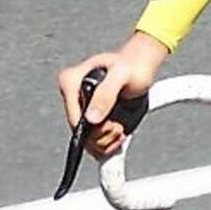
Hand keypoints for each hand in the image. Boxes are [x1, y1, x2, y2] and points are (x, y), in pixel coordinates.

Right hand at [57, 31, 168, 160]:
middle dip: (103, 135)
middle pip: (80, 134)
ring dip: (107, 140)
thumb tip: (91, 118)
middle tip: (117, 124)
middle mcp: (71, 96)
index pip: (74, 120)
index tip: (112, 123)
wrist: (140, 67)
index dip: (95, 129)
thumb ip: (106, 94)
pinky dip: (108, 143)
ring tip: (119, 126)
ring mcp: (80, 108)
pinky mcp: (89, 117)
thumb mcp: (121, 75)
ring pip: (87, 142)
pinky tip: (117, 132)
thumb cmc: (131, 66)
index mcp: (70, 82)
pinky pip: (93, 143)